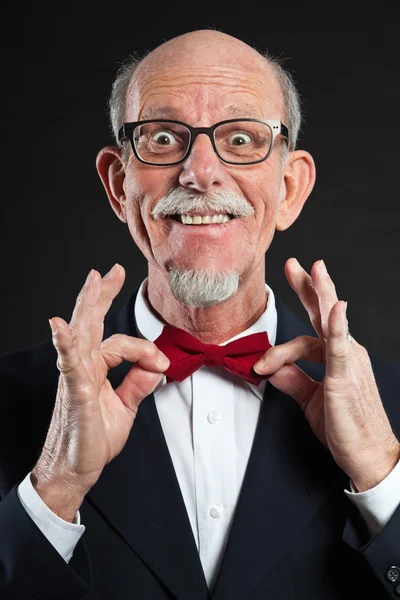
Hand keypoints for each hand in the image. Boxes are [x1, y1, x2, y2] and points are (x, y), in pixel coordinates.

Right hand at [31, 264, 169, 518]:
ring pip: (82, 335)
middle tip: (110, 271)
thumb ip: (138, 384)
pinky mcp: (75, 395)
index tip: (162, 362)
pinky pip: (70, 366)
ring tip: (93, 281)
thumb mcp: (124, 408)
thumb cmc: (93, 439)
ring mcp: (76, 379)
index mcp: (95, 369)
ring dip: (88, 306)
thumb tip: (156, 366)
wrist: (75, 470)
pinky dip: (65, 344)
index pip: (121, 343)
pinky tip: (61, 326)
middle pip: (92, 323)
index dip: (145, 348)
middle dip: (101, 295)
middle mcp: (84, 368)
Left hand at [254, 258, 399, 491]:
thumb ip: (291, 380)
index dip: (296, 313)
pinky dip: (337, 327)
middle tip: (294, 264)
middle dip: (309, 286)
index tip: (280, 304)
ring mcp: (348, 362)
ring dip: (320, 295)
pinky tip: (336, 307)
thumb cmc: (344, 427)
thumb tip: (268, 368)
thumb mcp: (309, 399)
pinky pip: (340, 347)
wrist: (366, 455)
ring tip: (314, 269)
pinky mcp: (345, 377)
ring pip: (329, 323)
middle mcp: (345, 353)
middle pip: (324, 313)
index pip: (312, 328)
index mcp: (336, 357)